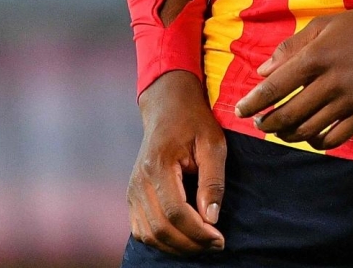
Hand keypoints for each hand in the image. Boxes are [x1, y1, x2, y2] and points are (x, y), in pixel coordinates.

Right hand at [129, 70, 226, 254]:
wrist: (168, 106)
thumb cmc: (194, 122)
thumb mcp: (213, 144)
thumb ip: (213, 181)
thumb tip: (211, 217)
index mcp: (158, 166)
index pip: (175, 212)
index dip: (198, 232)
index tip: (220, 238)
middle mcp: (139, 181)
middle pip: (160, 228)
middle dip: (190, 243)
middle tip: (216, 245)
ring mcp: (132, 190)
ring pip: (148, 234)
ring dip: (176, 246)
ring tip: (202, 244)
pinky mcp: (133, 196)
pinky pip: (141, 229)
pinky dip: (161, 241)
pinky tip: (183, 238)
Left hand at [232, 0, 352, 150]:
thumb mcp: (322, 26)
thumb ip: (290, 49)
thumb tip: (262, 73)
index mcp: (317, 56)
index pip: (275, 88)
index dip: (253, 102)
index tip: (240, 110)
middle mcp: (332, 81)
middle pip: (288, 114)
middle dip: (267, 123)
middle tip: (260, 123)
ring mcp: (351, 100)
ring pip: (309, 130)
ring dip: (288, 135)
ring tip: (281, 131)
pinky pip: (335, 138)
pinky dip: (317, 142)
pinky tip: (310, 135)